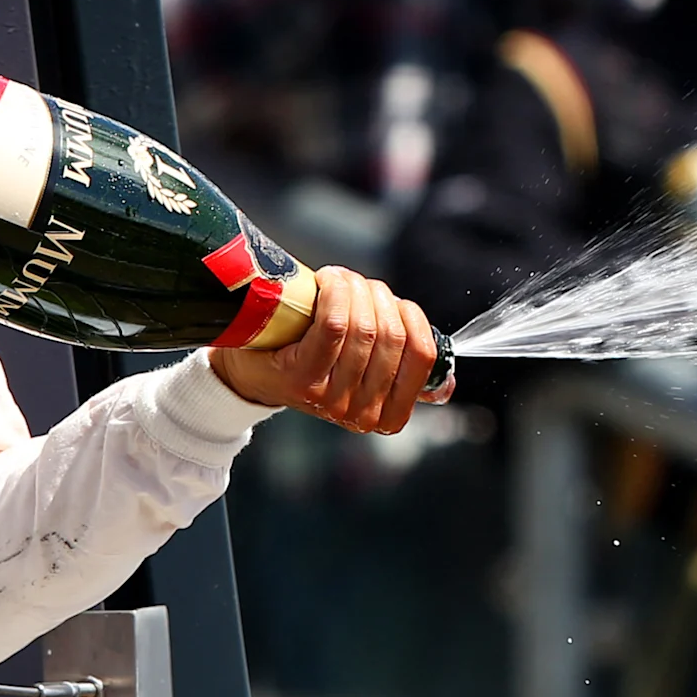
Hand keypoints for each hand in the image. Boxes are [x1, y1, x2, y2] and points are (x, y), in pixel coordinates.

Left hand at [210, 268, 439, 432]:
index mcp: (386, 415)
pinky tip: (328, 282)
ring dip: (356, 289)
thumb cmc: (312, 360)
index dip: (413, 318)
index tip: (392, 302)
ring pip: (365, 327)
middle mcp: (361, 414)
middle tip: (357, 285)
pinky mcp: (303, 379)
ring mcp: (331, 399)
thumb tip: (446, 387)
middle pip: (392, 336)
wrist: (250, 369)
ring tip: (339, 281)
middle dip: (379, 298)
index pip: (422, 356)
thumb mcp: (363, 374)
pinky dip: (337, 293)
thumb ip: (402, 378)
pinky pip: (336, 324)